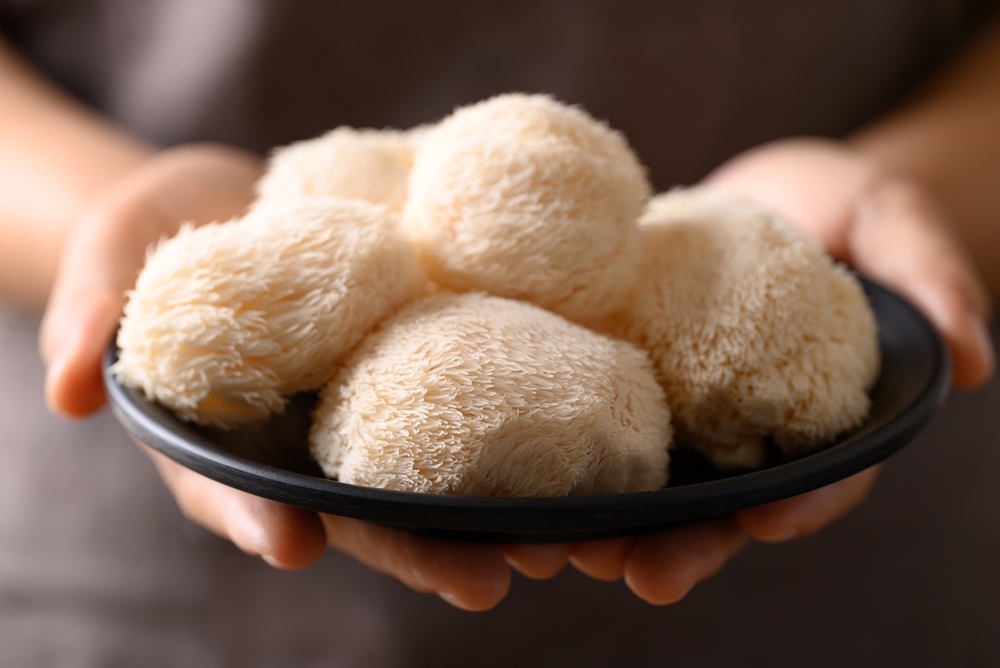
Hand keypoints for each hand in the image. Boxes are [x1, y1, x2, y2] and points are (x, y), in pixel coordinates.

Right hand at [38, 143, 524, 609]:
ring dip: (493, 513)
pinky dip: (523, 421)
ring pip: (433, 473)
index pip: (236, 490)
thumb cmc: (163, 232)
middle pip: (361, 507)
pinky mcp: (428, 355)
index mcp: (229, 436)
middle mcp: (311, 438)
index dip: (258, 520)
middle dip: (418, 549)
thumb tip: (61, 388)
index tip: (294, 544)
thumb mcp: (111, 254)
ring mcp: (375, 403)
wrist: (243, 197)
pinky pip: (474, 393)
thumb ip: (90, 314)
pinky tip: (582, 442)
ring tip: (559, 544)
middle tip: (481, 583)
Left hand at [565, 137, 993, 605]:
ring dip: (612, 525)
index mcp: (821, 415)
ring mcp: (686, 413)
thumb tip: (974, 357)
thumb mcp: (888, 219)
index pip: (823, 476)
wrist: (759, 191)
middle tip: (646, 574)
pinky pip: (599, 427)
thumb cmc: (838, 205)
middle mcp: (750, 430)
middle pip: (726, 506)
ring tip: (564, 553)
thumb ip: (931, 275)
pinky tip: (521, 487)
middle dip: (689, 545)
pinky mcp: (631, 382)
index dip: (801, 504)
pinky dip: (565, 458)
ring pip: (654, 487)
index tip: (766, 523)